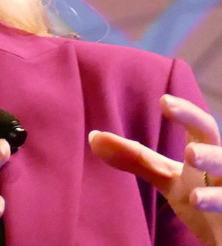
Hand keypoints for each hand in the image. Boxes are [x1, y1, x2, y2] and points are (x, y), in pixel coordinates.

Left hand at [89, 95, 221, 245]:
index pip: (200, 127)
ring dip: (213, 178)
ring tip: (192, 171)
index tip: (163, 100)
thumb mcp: (167, 178)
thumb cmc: (199, 198)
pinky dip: (216, 203)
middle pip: (217, 148)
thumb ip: (136, 158)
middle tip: (189, 151)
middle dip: (205, 146)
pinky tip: (197, 201)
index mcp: (206, 152)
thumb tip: (94, 137)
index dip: (185, 113)